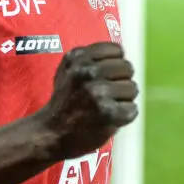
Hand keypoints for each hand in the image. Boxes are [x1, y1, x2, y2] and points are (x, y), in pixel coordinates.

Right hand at [35, 42, 138, 160]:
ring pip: (132, 88)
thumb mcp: (68, 69)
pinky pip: (133, 108)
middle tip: (107, 94)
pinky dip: (125, 116)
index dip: (115, 63)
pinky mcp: (108, 112)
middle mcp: (88, 71)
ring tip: (106, 106)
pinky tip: (109, 118)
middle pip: (127, 68)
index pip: (116, 50)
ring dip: (123, 99)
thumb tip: (120, 52)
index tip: (106, 75)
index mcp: (78, 57)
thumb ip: (89, 58)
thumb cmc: (63, 100)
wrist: (51, 133)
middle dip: (121, 81)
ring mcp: (99, 92)